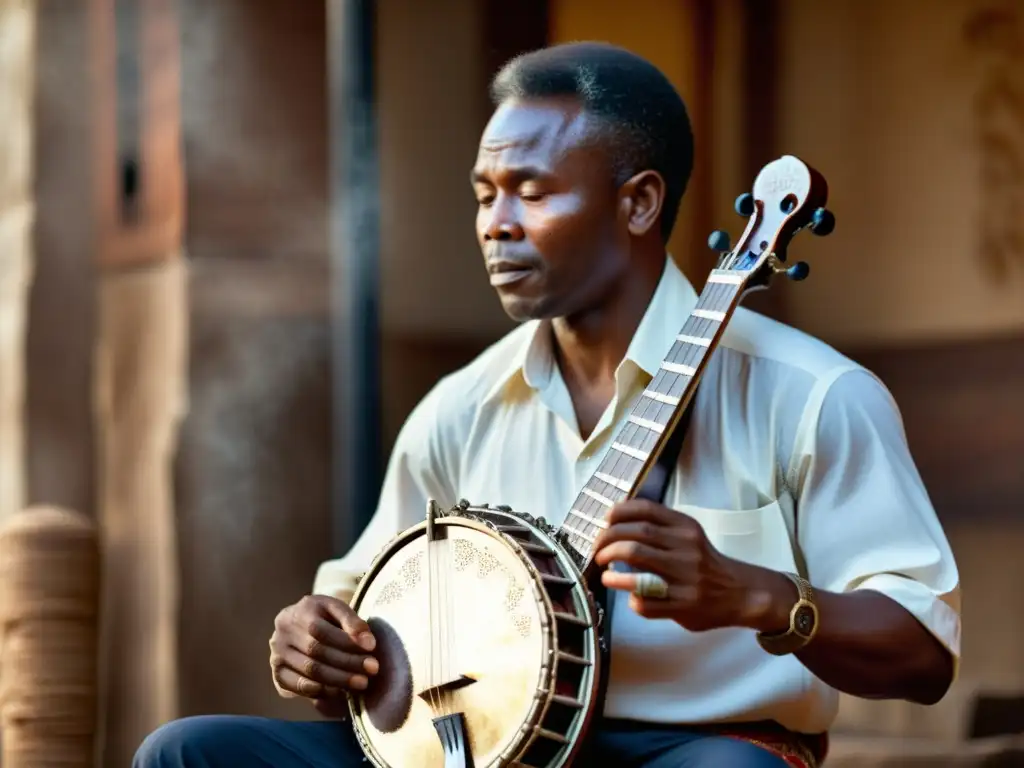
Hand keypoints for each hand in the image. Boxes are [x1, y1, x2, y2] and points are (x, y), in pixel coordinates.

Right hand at [269, 595, 378, 704]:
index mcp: (300, 610)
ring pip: (309, 671)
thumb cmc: (328, 618)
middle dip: (347, 662)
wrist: (304, 626)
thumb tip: (368, 643)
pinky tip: (343, 691)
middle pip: (316, 651)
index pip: (321, 629)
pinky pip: (300, 686)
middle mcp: (283, 632)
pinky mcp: (278, 675)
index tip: (371, 648)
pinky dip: (324, 691)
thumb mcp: (339, 610)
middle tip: (372, 669)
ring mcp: (277, 654)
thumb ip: (353, 622)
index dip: (347, 640)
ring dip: (339, 679)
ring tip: (362, 683)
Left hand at [593, 499, 780, 631]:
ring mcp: (684, 578)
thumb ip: (660, 527)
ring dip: (612, 566)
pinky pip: (644, 601)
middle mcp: (686, 549)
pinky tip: (629, 595)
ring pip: (636, 562)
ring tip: (604, 571)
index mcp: (686, 528)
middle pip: (636, 535)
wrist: (739, 593)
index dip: (619, 512)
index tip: (605, 520)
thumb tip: (614, 522)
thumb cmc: (704, 563)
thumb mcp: (689, 536)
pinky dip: (630, 598)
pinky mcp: (682, 605)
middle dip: (607, 541)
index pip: (646, 509)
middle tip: (598, 550)